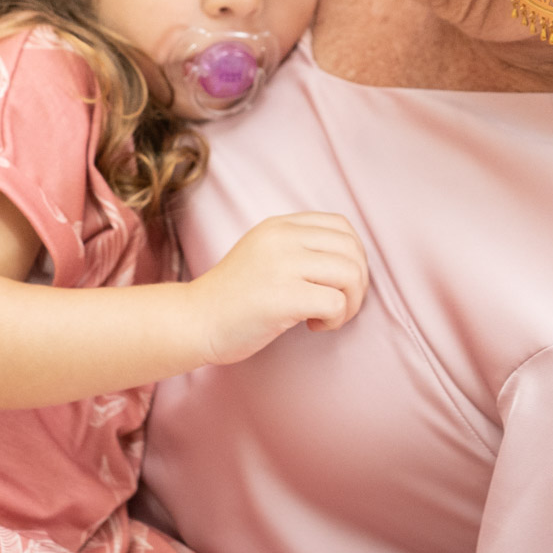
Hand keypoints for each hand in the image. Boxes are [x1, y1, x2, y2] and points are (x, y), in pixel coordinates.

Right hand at [188, 212, 368, 366]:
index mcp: (279, 225)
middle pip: (352, 249)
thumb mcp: (264, 253)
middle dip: (358, 283)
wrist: (194, 321)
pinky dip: (335, 320)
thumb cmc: (233, 298)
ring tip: (327, 317)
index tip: (339, 282)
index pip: (341, 225)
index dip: (353, 255)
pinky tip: (313, 326)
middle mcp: (282, 238)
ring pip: (350, 274)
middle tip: (339, 305)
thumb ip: (298, 247)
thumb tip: (351, 260)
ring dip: (350, 303)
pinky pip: (336, 303)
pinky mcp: (282, 296)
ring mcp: (282, 265)